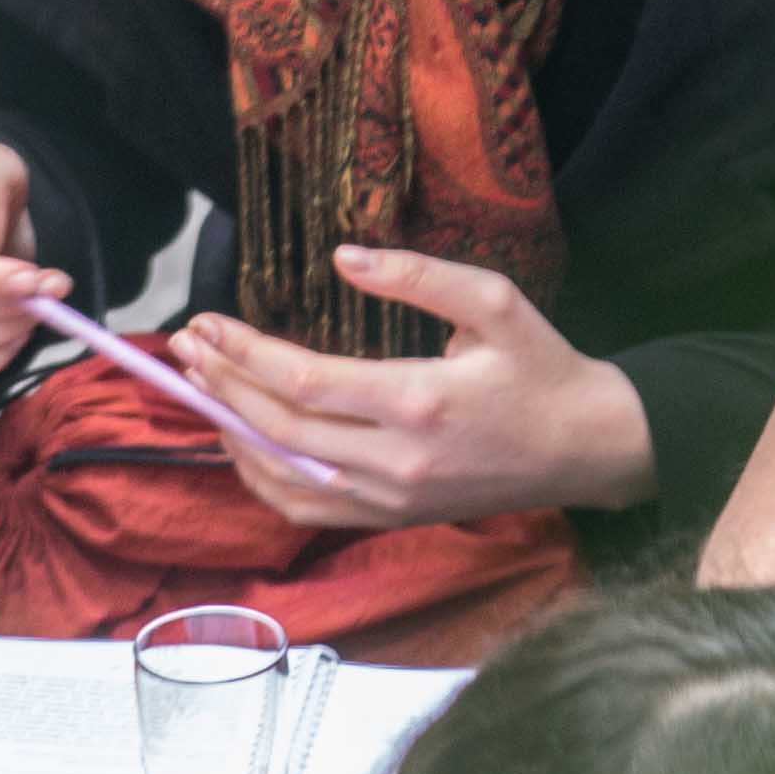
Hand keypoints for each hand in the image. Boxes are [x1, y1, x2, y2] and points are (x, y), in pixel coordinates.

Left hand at [169, 246, 650, 528]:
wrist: (588, 449)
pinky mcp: (392, 518)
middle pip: (280, 430)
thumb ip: (418, 275)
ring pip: (284, 476)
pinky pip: (307, 507)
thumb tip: (344, 255)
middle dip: (223, 386)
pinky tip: (243, 442)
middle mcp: (397, 461)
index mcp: (420, 401)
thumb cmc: (543, 369)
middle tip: (186, 347)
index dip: (245, 354)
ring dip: (232, 432)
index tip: (206, 324)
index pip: (305, 381)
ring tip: (203, 387)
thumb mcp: (495, 301)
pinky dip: (263, 478)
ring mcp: (391, 499)